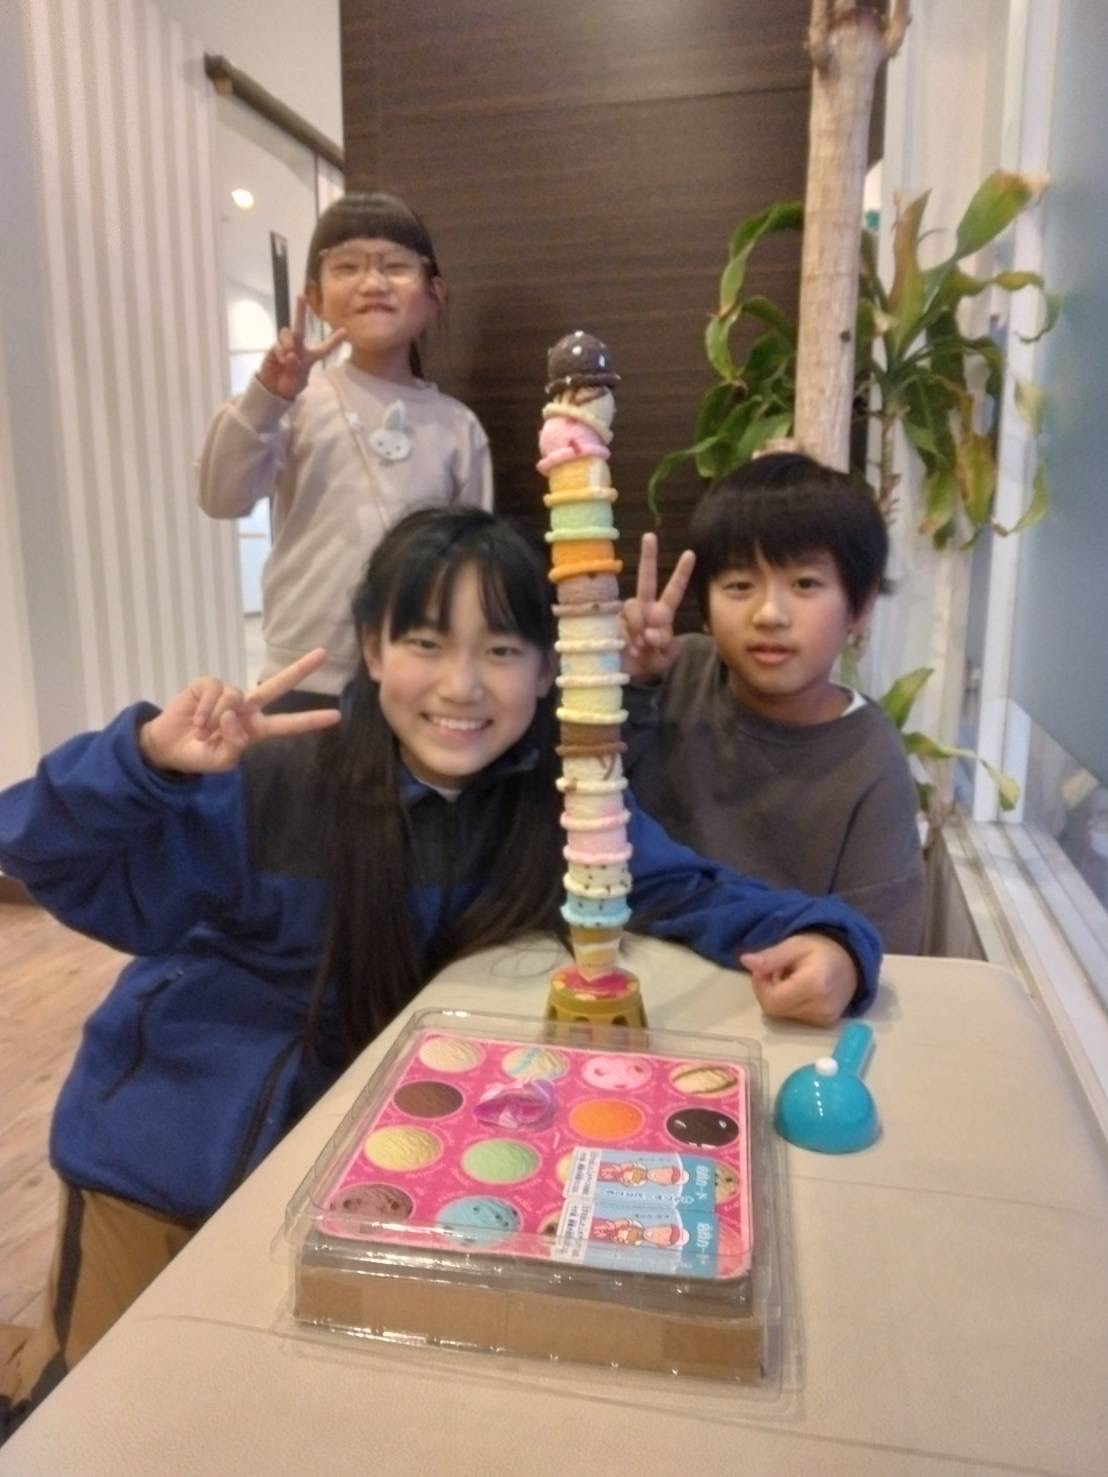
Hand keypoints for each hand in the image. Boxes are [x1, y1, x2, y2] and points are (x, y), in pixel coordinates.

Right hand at [138, 650, 340, 774]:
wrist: (169, 747)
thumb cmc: (200, 755)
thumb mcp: (221, 761)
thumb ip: (234, 746)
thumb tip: (235, 718)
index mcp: (256, 729)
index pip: (288, 724)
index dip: (310, 721)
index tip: (336, 716)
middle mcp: (248, 707)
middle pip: (278, 685)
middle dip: (300, 669)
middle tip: (324, 653)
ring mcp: (229, 693)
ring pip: (235, 697)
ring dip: (216, 718)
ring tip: (203, 732)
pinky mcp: (208, 684)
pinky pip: (214, 690)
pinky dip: (205, 709)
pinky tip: (196, 721)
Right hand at [256, 295, 346, 400]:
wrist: (274, 389)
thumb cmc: (290, 385)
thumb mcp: (298, 381)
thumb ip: (296, 368)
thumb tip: (290, 354)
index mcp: (310, 357)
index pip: (324, 348)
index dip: (334, 341)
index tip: (345, 331)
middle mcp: (299, 348)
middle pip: (300, 327)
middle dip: (300, 311)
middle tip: (301, 295)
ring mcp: (286, 346)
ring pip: (288, 333)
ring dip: (288, 343)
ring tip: (289, 356)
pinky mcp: (274, 348)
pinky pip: (278, 344)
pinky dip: (280, 352)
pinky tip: (281, 361)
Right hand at [621, 533, 695, 681]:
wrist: (629, 674)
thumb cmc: (651, 662)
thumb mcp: (665, 658)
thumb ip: (664, 645)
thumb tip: (651, 633)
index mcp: (662, 614)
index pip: (674, 590)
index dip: (681, 573)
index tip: (691, 553)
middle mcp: (645, 608)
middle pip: (646, 579)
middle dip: (648, 557)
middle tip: (650, 536)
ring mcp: (627, 615)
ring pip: (632, 607)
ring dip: (637, 626)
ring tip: (641, 646)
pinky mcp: (613, 623)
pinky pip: (620, 624)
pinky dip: (627, 638)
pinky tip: (630, 649)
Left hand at [739, 933, 857, 1026]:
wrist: (851, 961)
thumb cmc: (820, 949)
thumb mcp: (794, 945)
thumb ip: (771, 956)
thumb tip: (745, 962)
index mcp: (814, 984)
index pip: (771, 1000)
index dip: (761, 986)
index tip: (764, 969)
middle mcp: (822, 1006)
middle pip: (775, 1009)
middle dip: (769, 990)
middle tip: (778, 971)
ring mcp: (825, 1018)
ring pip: (783, 1014)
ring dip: (779, 997)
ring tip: (792, 979)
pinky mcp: (826, 1023)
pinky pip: (795, 1018)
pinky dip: (791, 1004)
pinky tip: (800, 990)